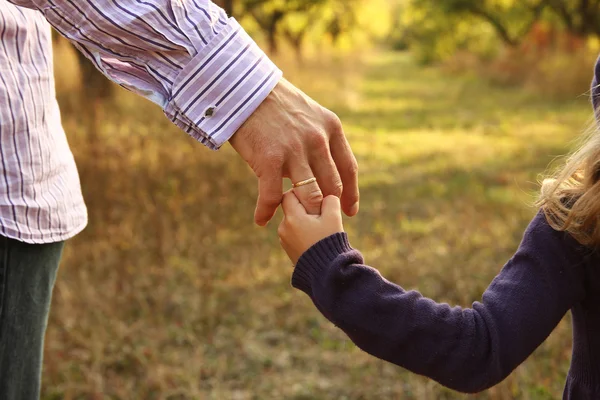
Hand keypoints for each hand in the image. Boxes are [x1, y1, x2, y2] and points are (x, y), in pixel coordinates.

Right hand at [229, 78, 358, 225]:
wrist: (245, 88)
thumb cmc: (275, 104)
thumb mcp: (309, 114)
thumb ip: (321, 138)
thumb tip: (323, 168)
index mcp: (330, 128)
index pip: (348, 168)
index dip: (350, 194)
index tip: (349, 210)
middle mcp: (317, 140)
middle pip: (331, 187)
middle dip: (328, 208)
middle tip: (320, 222)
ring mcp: (294, 151)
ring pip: (310, 196)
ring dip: (303, 213)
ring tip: (295, 222)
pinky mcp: (270, 159)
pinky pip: (272, 196)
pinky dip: (265, 211)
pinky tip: (261, 220)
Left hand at [278, 192, 343, 263]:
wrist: (326, 272)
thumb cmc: (329, 242)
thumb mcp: (333, 217)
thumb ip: (329, 200)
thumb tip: (325, 196)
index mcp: (292, 218)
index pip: (289, 194)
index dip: (302, 192)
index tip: (315, 198)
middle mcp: (284, 228)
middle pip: (291, 208)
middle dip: (305, 208)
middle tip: (321, 215)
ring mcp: (285, 240)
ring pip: (293, 222)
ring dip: (304, 221)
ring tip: (321, 230)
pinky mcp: (289, 250)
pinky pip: (294, 234)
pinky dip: (303, 232)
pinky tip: (316, 239)